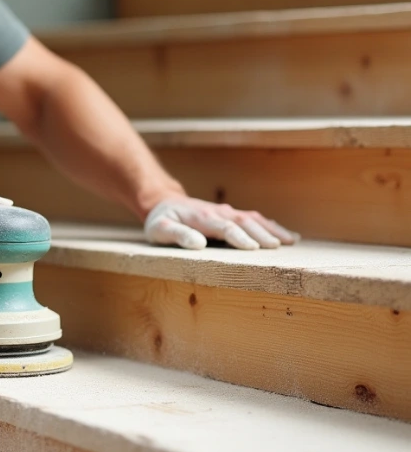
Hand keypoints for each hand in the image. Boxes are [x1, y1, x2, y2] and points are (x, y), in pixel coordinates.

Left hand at [144, 196, 298, 249]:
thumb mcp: (159, 229)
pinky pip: (254, 219)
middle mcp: (217, 212)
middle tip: (278, 247)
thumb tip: (198, 243)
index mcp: (201, 216)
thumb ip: (177, 235)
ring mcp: (226, 212)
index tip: (253, 248)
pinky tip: (288, 236)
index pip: (224, 227)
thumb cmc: (160, 220)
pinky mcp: (230, 215)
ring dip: (272, 229)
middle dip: (262, 233)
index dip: (239, 237)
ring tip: (291, 241)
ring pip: (253, 219)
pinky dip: (271, 226)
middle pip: (244, 222)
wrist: (163, 203)